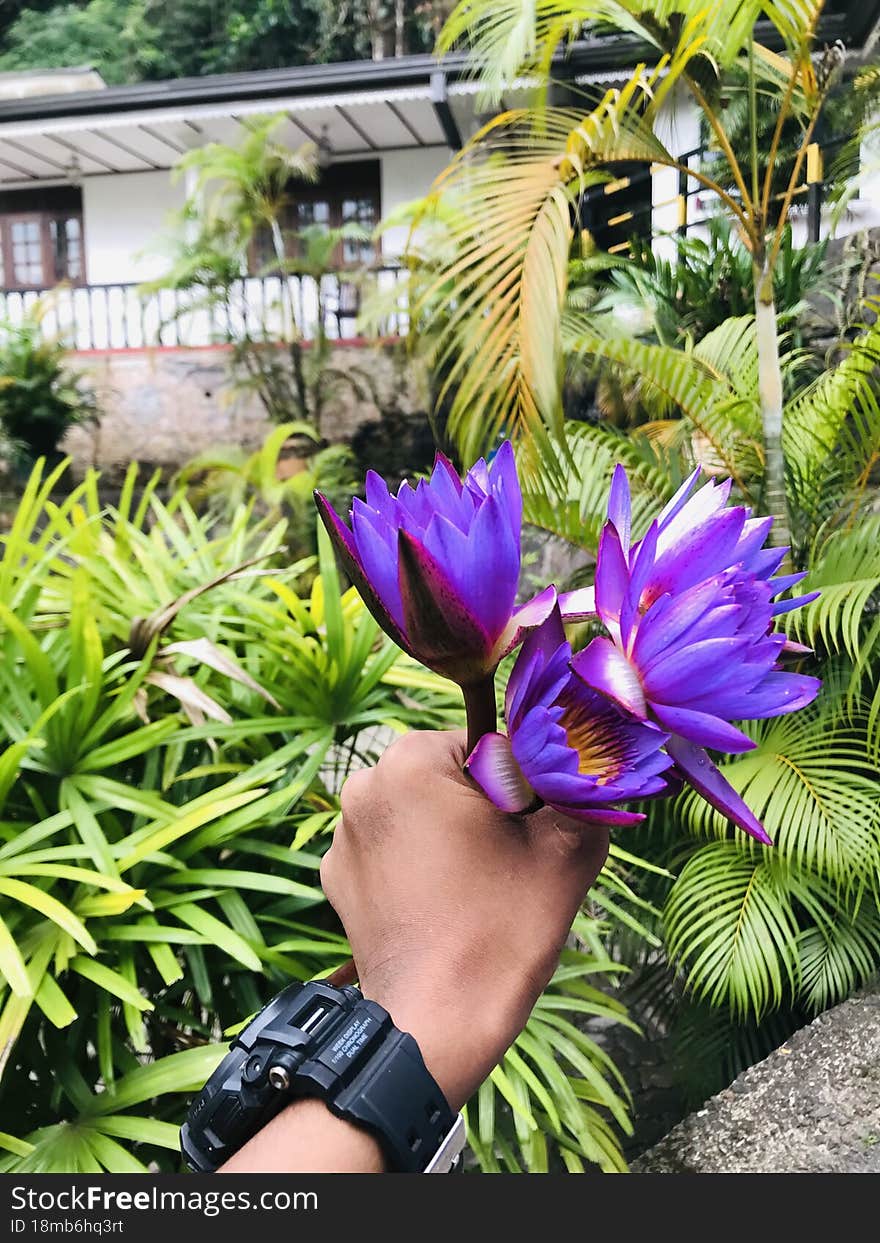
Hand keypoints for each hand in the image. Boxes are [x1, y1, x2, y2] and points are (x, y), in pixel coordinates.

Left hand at [320, 729, 609, 1110]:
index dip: (523, 788)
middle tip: (508, 867)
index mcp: (412, 760)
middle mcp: (364, 785)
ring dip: (451, 837)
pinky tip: (442, 908)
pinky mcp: (338, 878)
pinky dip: (419, 867)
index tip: (529, 836)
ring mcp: (344, 835)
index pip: (488, 746)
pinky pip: (393, 850)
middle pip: (451, 778)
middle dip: (485, 810)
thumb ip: (582, 787)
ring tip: (475, 892)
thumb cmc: (501, 930)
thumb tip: (591, 761)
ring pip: (422, 813)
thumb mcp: (566, 849)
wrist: (435, 1026)